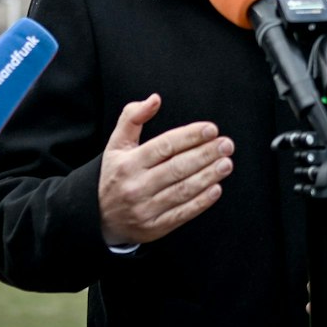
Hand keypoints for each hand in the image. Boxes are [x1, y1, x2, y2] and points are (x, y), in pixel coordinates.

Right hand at [97, 94, 232, 246]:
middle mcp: (137, 186)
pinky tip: (216, 188)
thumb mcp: (116, 144)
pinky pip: (182, 213)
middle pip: (177, 168)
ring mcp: (146, 209)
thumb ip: (132, 117)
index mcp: (128, 163)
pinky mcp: (155, 228)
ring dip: (208, 176)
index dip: (189, 136)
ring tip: (226, 163)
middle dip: (205, 154)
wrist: (99, 217)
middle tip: (227, 144)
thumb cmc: (115, 175)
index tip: (211, 129)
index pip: (164, 146)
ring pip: (183, 190)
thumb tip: (155, 98)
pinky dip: (201, 202)